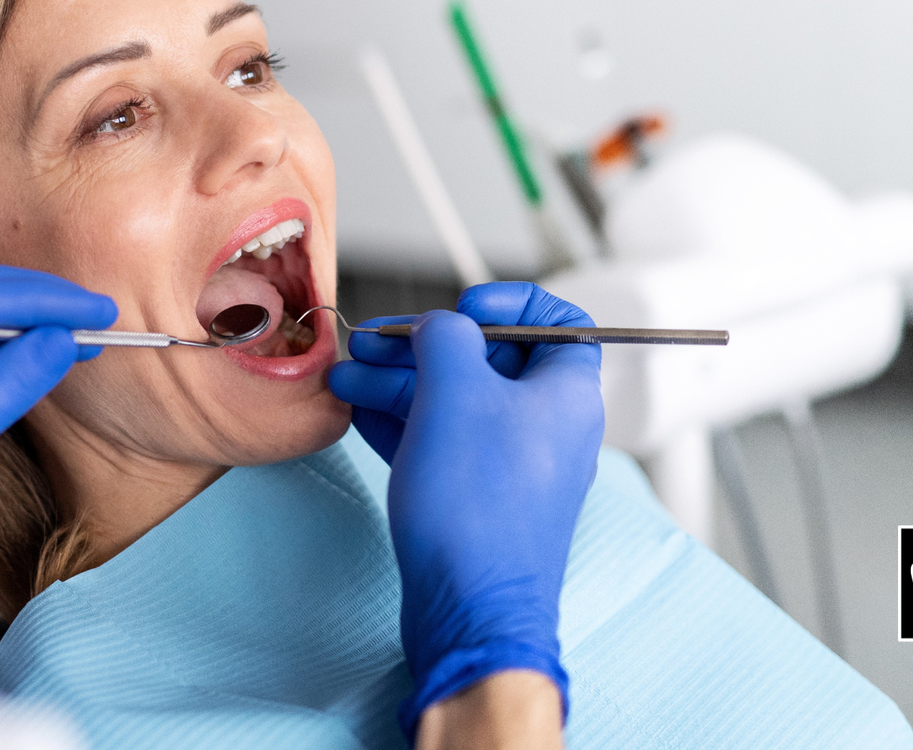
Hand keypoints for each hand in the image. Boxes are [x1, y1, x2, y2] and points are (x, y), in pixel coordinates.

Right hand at [329, 282, 604, 738]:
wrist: (470, 608)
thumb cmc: (478, 506)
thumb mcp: (455, 391)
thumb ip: (445, 337)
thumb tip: (436, 327)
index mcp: (566, 393)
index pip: (560, 323)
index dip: (513, 304)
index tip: (466, 308)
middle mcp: (546, 427)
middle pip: (488, 361)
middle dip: (424, 346)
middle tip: (374, 342)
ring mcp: (511, 466)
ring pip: (455, 402)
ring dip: (399, 383)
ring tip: (346, 378)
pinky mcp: (476, 499)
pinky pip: (440, 442)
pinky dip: (402, 422)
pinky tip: (360, 412)